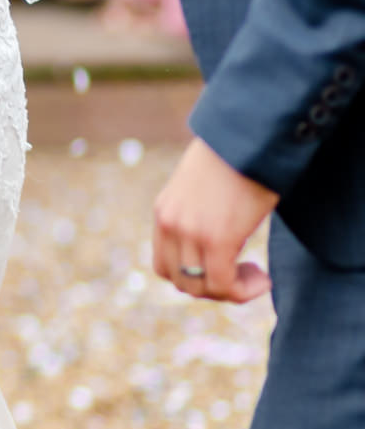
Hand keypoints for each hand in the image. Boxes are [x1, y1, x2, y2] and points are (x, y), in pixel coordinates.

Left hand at [152, 137, 278, 302]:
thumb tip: (216, 229)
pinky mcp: (217, 238)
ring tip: (257, 276)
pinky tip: (264, 279)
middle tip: (243, 275)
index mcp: (164, 212)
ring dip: (231, 291)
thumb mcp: (203, 186)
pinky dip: (243, 292)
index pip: (164, 265)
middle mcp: (170, 224)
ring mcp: (190, 232)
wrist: (249, 137)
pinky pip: (223, 285)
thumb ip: (199, 211)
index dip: (192, 277)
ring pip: (201, 288)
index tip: (223, 269)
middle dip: (212, 288)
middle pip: (180, 281)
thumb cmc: (235, 157)